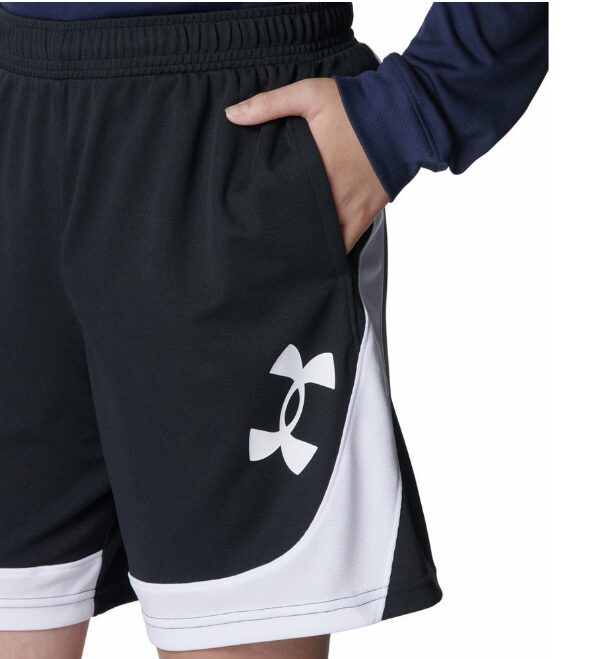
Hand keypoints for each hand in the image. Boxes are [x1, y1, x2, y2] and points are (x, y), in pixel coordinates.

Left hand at [225, 78, 388, 252]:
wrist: (404, 116)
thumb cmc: (356, 105)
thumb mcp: (309, 94)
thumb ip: (269, 104)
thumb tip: (231, 115)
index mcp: (311, 169)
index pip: (279, 202)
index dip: (263, 215)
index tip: (248, 222)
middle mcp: (330, 196)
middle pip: (298, 227)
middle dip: (281, 236)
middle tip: (262, 244)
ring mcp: (350, 209)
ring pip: (321, 241)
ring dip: (305, 246)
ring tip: (286, 255)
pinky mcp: (366, 215)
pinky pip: (346, 243)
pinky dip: (331, 251)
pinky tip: (317, 258)